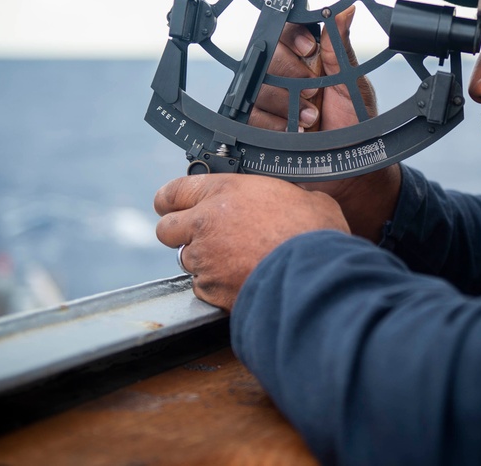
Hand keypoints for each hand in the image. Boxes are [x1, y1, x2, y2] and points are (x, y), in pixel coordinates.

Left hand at [155, 173, 348, 309]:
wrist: (313, 275)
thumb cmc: (314, 232)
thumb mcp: (302, 196)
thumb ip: (279, 195)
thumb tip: (290, 198)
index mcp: (224, 191)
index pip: (174, 191)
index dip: (170, 200)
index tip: (170, 206)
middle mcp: (205, 223)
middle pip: (166, 228)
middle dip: (178, 233)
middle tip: (200, 237)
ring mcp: (205, 258)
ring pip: (187, 260)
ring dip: (204, 261)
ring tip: (234, 263)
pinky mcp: (210, 289)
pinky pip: (203, 287)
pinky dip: (216, 286)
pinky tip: (241, 282)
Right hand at [249, 5, 400, 240]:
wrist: (352, 168)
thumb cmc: (357, 125)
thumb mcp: (354, 85)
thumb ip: (341, 50)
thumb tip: (345, 11)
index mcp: (309, 59)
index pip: (286, 31)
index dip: (292, 35)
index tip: (309, 47)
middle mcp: (285, 76)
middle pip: (267, 56)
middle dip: (291, 74)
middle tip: (313, 92)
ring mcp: (270, 101)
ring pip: (258, 87)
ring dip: (285, 105)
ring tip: (311, 121)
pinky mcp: (258, 127)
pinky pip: (251, 117)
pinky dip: (274, 126)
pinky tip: (295, 134)